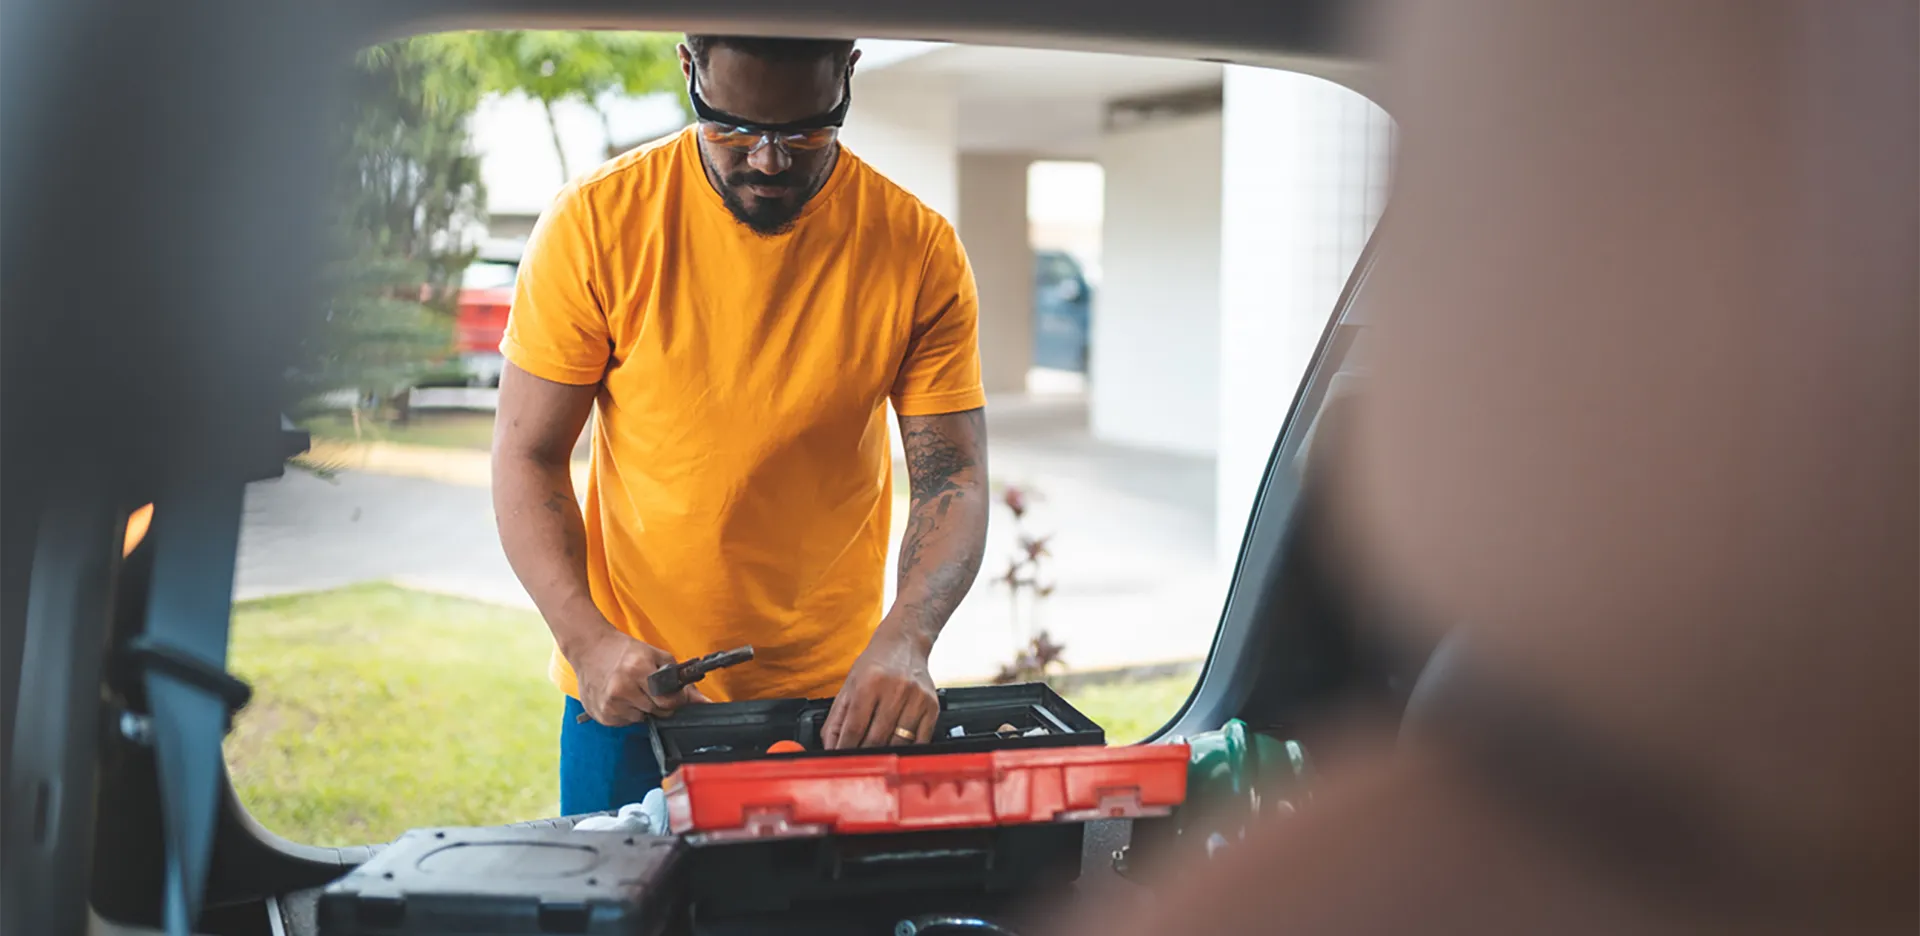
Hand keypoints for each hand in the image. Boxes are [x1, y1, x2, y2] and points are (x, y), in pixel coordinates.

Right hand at [571, 626, 708, 725]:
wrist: (589, 648)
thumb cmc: (624, 650)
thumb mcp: (656, 656)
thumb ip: (682, 680)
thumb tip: (704, 703)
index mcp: (637, 670)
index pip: (668, 702)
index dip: (674, 699)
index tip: (670, 692)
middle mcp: (621, 689)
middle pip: (656, 712)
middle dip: (658, 703)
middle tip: (647, 687)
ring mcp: (609, 704)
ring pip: (641, 719)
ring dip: (641, 708)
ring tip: (630, 690)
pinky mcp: (601, 715)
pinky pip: (625, 723)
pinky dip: (626, 713)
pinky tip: (619, 697)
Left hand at [821, 622, 938, 748]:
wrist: (905, 644)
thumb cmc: (875, 664)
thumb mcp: (849, 686)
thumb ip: (837, 719)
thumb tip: (830, 747)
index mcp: (869, 683)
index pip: (854, 728)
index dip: (844, 749)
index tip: (840, 760)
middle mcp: (894, 689)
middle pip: (876, 738)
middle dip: (863, 755)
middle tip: (856, 762)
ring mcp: (916, 699)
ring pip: (898, 743)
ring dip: (884, 755)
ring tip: (875, 756)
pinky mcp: (932, 706)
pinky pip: (920, 741)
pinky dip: (906, 751)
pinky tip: (897, 750)